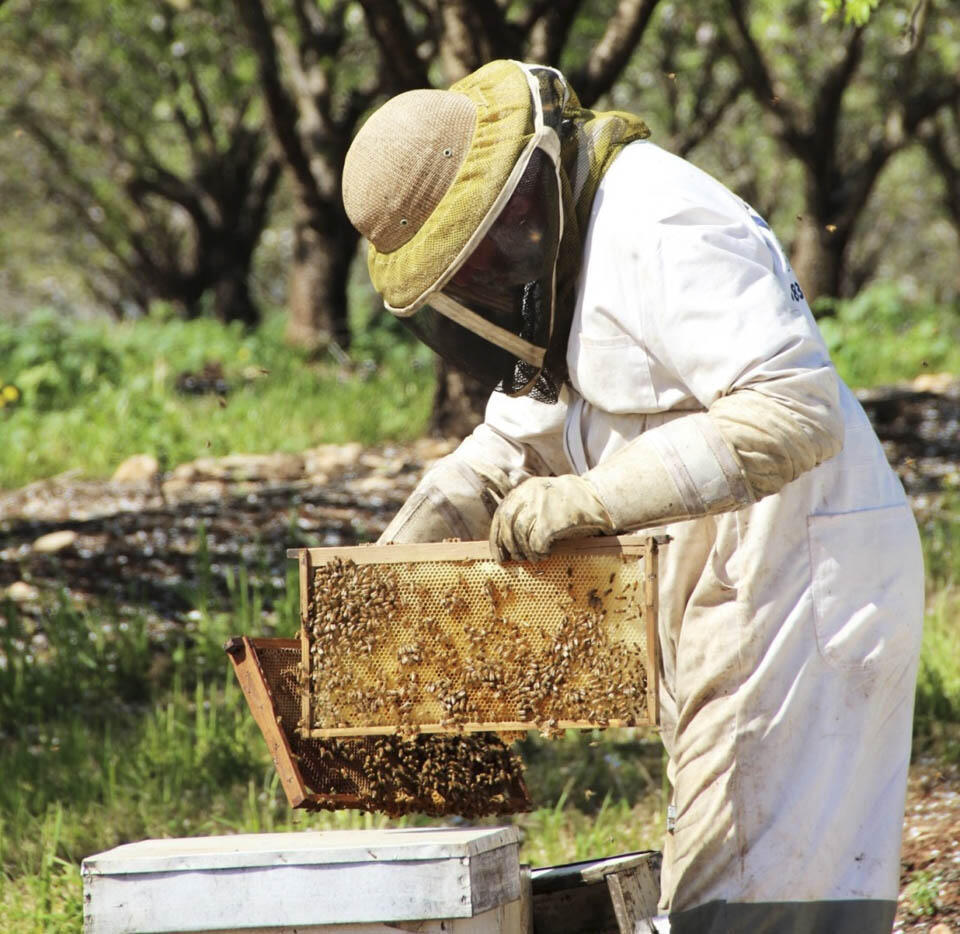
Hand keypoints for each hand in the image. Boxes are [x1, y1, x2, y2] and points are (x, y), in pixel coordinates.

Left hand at [489, 475, 614, 561]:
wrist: (599, 497)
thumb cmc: (570, 504)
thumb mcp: (544, 497)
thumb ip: (525, 509)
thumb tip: (504, 540)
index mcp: (526, 489)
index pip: (501, 513)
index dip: (496, 536)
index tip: (498, 553)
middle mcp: (530, 493)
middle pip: (507, 522)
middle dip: (507, 544)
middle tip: (516, 558)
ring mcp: (541, 505)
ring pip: (519, 533)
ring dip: (525, 551)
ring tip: (534, 558)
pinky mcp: (553, 520)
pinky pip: (536, 542)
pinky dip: (538, 552)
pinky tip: (545, 554)